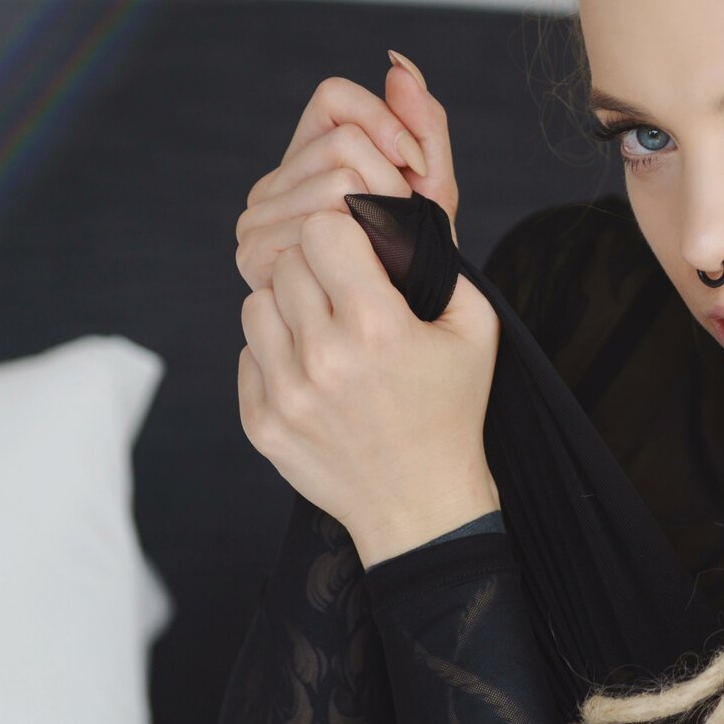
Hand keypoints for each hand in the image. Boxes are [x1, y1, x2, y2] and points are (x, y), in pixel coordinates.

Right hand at [234, 52, 461, 292]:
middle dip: (392, 180)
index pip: (334, 96)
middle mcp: (272, 185)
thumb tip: (397, 61)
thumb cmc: (417, 259)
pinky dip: (363, 244)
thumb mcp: (431, 188)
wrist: (407, 330)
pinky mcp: (256, 257)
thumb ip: (423, 125)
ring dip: (383, 216)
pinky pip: (324, 223)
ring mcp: (256, 220)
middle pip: (343, 141)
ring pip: (336, 180)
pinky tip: (366, 272)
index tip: (418, 169)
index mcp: (307, 157)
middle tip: (404, 226)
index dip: (384, 122)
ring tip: (389, 251)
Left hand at [234, 54, 498, 565]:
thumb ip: (441, 265)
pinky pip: (248, 354)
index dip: (340, 231)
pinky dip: (274, 354)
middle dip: (315, 269)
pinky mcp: (261, 422)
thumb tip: (401, 218)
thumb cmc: (452, 412)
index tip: (354, 249)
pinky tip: (312, 371)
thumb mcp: (475, 331)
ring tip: (323, 329)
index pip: (322, 230)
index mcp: (376, 324)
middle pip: (287, 264)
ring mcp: (286, 392)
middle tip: (342, 291)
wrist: (420, 506)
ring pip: (256, 304)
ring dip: (287, 307)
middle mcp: (323, 355)